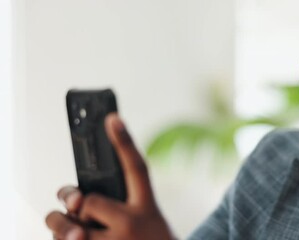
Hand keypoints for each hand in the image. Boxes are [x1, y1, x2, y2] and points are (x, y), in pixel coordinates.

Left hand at [46, 114, 173, 239]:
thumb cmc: (148, 239)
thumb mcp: (145, 216)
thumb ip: (114, 203)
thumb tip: (73, 202)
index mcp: (146, 206)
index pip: (137, 168)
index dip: (124, 141)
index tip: (112, 118)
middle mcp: (133, 224)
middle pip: (89, 201)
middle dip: (77, 204)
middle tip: (75, 206)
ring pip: (71, 229)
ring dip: (61, 227)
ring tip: (68, 229)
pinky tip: (76, 239)